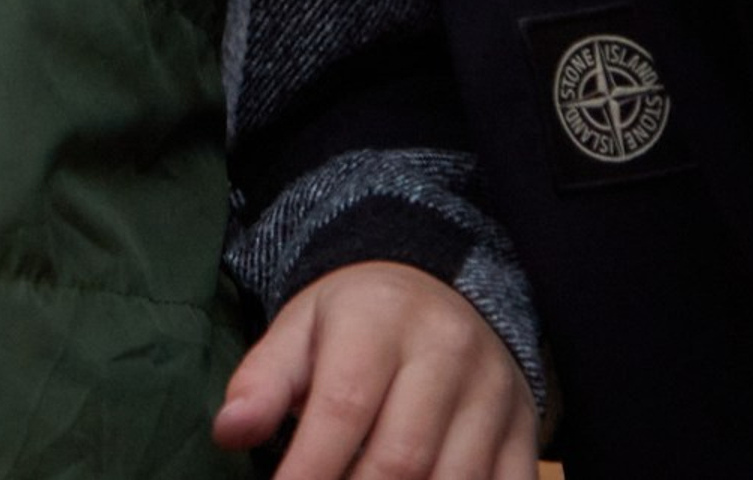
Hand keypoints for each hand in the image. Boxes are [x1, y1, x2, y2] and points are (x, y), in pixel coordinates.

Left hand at [214, 261, 537, 479]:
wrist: (443, 290)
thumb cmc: (358, 320)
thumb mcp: (303, 327)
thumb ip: (264, 379)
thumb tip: (227, 432)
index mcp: (380, 319)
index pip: (343, 407)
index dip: (309, 469)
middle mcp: (445, 352)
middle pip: (401, 458)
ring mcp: (494, 395)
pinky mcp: (525, 432)